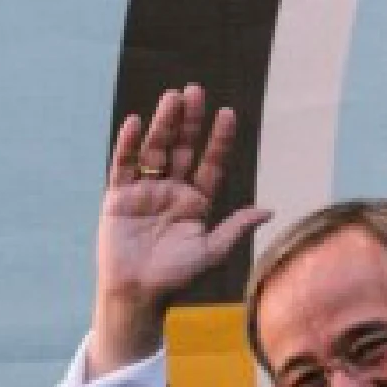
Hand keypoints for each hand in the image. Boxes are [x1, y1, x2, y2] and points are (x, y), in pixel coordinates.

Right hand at [89, 83, 272, 375]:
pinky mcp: (118, 197)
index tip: (228, 114)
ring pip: (155, 150)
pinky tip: (134, 123)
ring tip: (172, 98)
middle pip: (182, 148)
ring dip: (163, 124)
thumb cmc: (174, 279)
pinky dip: (127, 145)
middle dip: (189, 122)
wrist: (136, 295)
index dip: (219, 140)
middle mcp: (171, 191)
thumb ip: (235, 229)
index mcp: (195, 202)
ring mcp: (144, 191)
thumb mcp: (210, 253)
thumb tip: (268, 210)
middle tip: (195, 91)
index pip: (210, 164)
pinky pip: (123, 165)